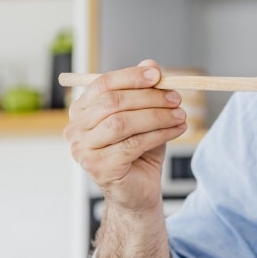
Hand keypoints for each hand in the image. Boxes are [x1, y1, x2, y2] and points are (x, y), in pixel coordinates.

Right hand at [63, 59, 187, 212]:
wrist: (138, 192)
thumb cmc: (138, 154)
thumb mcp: (144, 118)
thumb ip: (144, 93)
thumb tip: (150, 65)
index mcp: (82, 111)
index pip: (103, 85)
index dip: (130, 77)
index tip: (158, 74)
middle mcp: (76, 129)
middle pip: (112, 103)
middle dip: (148, 98)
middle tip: (176, 98)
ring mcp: (84, 150)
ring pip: (122, 123)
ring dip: (156, 116)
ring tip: (180, 115)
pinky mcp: (99, 168)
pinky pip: (133, 144)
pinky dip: (159, 134)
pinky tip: (176, 130)